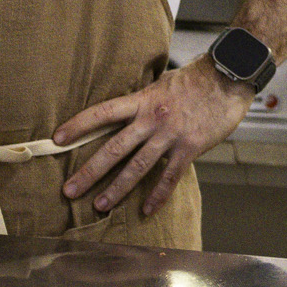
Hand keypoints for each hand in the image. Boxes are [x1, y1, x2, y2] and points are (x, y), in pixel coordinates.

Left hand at [58, 58, 252, 215]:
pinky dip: (158, 195)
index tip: (57, 139)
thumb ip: (144, 100)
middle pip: (114, 148)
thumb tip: (126, 112)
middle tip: (69, 190)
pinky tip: (147, 209)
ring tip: (99, 205)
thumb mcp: (162, 83)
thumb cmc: (198, 78)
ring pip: (137, 167)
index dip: (78, 125)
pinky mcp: (190, 147)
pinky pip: (170, 176)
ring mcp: (171, 134)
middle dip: (89, 171)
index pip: (102, 113)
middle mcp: (153, 118)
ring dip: (116, 189)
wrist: (230, 77)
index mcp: (142, 100)